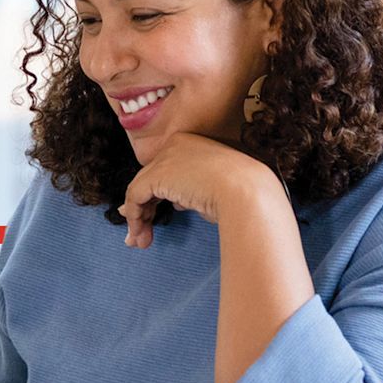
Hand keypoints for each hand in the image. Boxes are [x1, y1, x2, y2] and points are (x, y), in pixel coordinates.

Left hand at [118, 133, 279, 248]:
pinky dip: (135, 217)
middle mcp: (176, 144)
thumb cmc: (242, 193)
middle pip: (150, 178)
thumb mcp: (213, 189)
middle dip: (142, 208)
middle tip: (139, 232)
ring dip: (138, 218)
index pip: (166, 169)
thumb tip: (175, 203)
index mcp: (193, 143)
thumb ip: (191, 192)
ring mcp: (166, 157)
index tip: (149, 216)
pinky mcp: (157, 174)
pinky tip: (140, 234)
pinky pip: (135, 196)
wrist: (247, 191)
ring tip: (139, 240)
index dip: (155, 195)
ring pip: (140, 188)